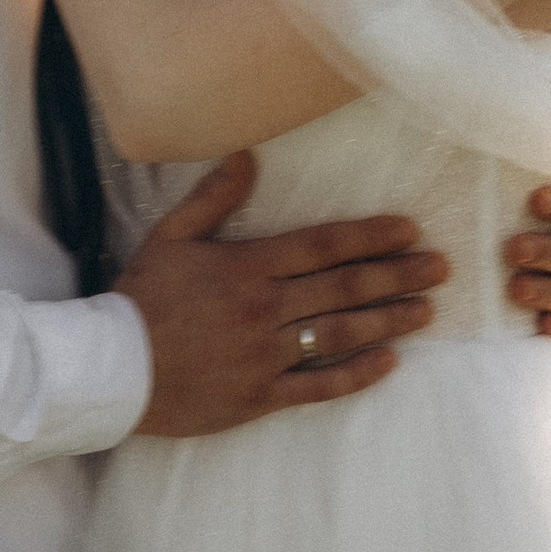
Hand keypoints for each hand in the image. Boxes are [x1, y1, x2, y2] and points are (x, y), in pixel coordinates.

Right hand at [120, 155, 450, 436]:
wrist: (110, 371)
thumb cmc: (141, 300)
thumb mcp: (171, 237)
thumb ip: (213, 197)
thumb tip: (248, 155)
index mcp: (247, 267)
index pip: (324, 245)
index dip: (371, 236)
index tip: (409, 230)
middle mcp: (264, 309)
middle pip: (345, 287)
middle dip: (399, 275)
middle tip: (440, 267)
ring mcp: (265, 355)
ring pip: (341, 333)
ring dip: (389, 320)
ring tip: (426, 309)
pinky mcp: (260, 397)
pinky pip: (319, 386)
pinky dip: (357, 374)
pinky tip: (389, 362)